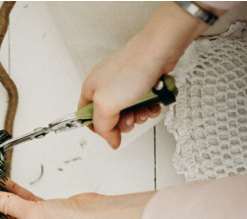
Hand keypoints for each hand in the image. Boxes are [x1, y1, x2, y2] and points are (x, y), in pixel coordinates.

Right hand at [79, 2, 211, 148]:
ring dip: (138, 115)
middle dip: (123, 123)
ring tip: (144, 108)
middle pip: (110, 117)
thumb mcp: (106, 105)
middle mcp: (105, 86)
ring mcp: (124, 83)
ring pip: (128, 111)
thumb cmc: (131, 69)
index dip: (99, 129)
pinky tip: (153, 103)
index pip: (87, 117)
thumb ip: (104, 127)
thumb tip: (111, 141)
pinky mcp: (141, 81)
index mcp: (90, 90)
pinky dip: (149, 106)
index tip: (112, 132)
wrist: (159, 49)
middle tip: (131, 118)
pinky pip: (142, 102)